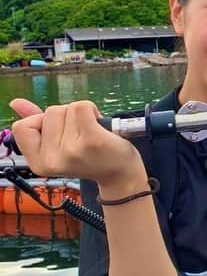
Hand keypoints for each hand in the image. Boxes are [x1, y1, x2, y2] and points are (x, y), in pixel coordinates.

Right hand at [10, 99, 145, 187]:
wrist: (120, 172)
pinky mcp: (91, 140)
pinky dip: (92, 109)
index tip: (59, 132)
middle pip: (49, 112)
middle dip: (67, 116)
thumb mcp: (59, 144)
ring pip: (67, 108)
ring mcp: (71, 151)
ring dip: (82, 113)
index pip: (21, 127)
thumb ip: (37, 124)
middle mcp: (51, 160)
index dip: (40, 122)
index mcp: (39, 163)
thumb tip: (16, 102)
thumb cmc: (91, 156)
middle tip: (81, 133)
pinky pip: (82, 106)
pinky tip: (99, 124)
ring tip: (92, 130)